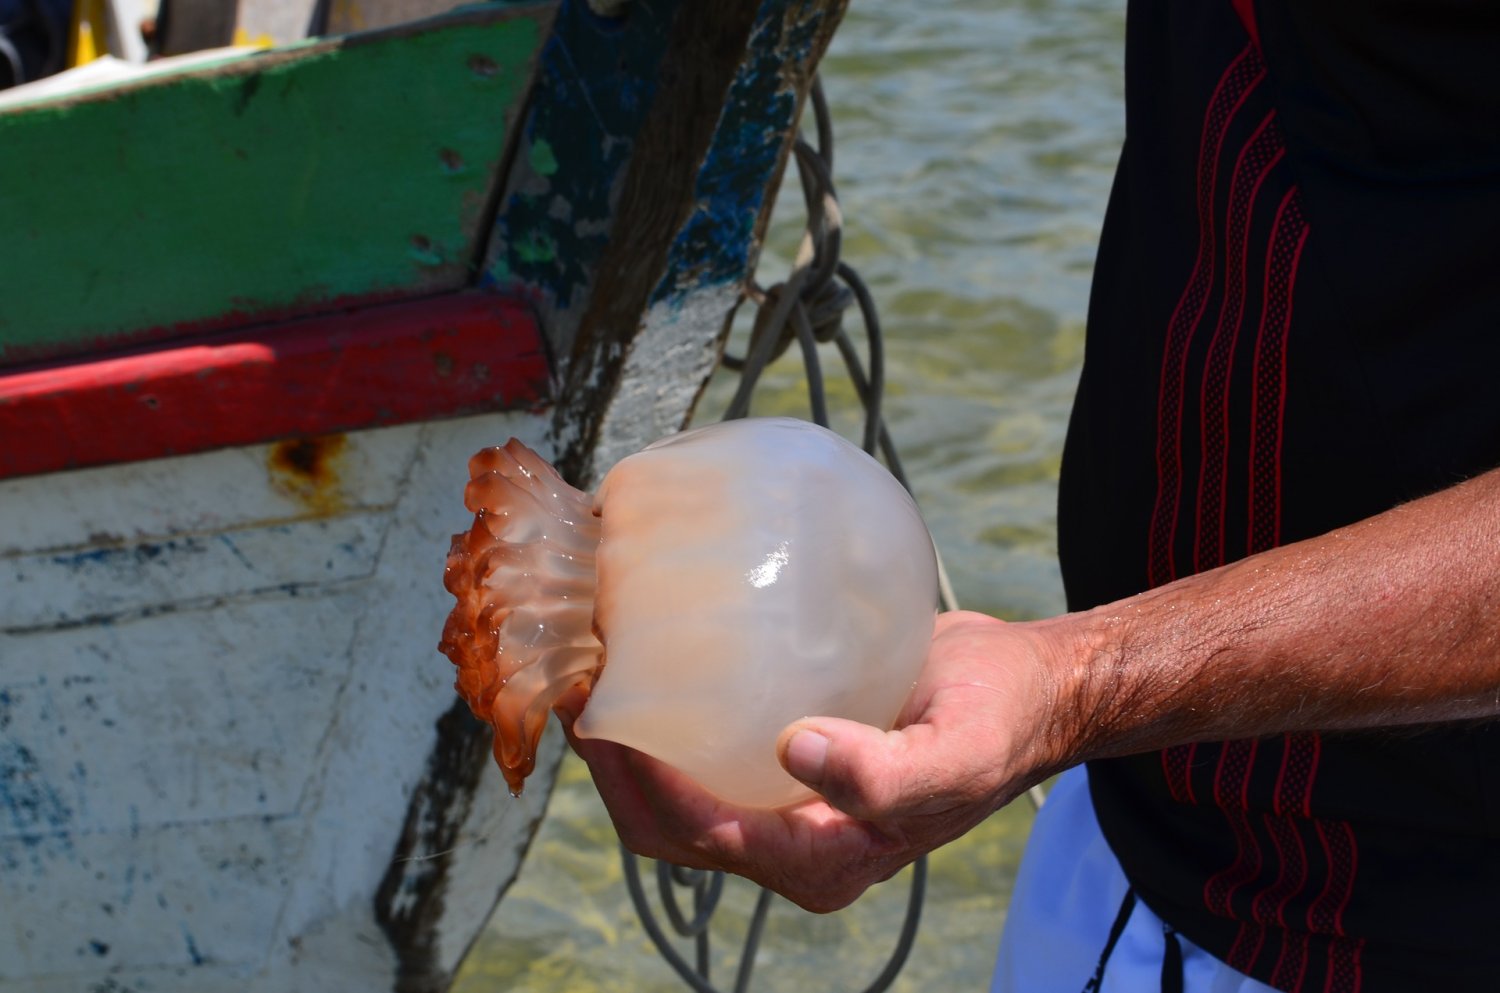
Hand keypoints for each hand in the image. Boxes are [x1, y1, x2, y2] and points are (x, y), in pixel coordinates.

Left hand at [560, 610, 1067, 911]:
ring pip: (672, 785)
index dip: (632, 781)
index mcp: (818, 860)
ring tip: (588, 664)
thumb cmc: (997, 722)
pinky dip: (663, 709)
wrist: (1026, 691)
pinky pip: (702, 743)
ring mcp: (781, 799)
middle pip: (663, 821)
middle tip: (570, 681)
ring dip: (623, 738)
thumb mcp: (955, 754)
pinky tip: (643, 650)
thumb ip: (885, 773)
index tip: (594, 710)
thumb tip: (791, 751)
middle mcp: (787, 839)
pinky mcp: (780, 753)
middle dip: (605, 765)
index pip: (695, 833)